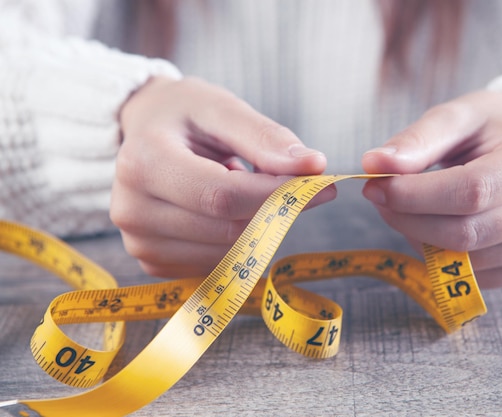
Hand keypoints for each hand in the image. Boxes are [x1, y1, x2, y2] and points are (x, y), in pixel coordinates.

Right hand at [110, 76, 329, 277]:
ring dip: (249, 223)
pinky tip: (216, 211)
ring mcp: (139, 243)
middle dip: (270, 209)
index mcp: (143, 163)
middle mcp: (131, 211)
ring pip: (228, 252)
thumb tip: (312, 167)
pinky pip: (216, 265)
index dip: (279, 196)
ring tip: (229, 184)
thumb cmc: (183, 115)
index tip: (322, 186)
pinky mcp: (152, 263)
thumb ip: (265, 137)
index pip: (223, 197)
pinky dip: (233, 240)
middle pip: (229, 229)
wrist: (142, 132)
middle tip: (284, 182)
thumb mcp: (220, 108)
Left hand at [361, 91, 501, 287]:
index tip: (374, 187)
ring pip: (464, 260)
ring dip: (418, 238)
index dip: (415, 195)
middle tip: (379, 197)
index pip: (471, 191)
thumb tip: (372, 166)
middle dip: (408, 218)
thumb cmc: (491, 129)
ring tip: (406, 208)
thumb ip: (417, 140)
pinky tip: (432, 226)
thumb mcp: (457, 117)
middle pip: (465, 232)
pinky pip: (471, 275)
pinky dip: (438, 256)